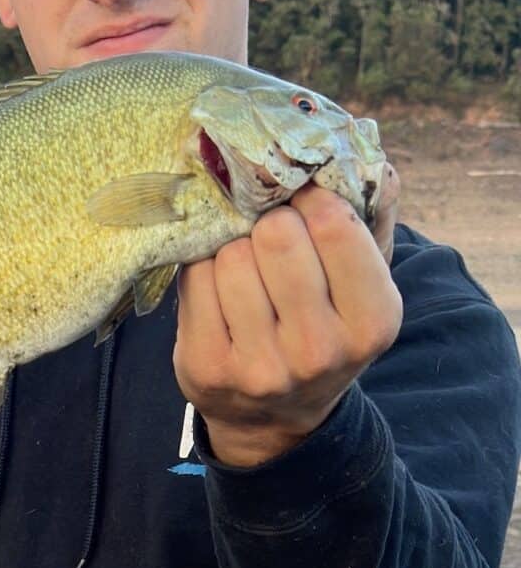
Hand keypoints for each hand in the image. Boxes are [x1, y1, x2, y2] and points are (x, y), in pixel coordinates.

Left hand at [173, 165, 402, 466]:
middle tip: (268, 228)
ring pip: (229, 255)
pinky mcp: (207, 366)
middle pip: (276, 236)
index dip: (310, 197)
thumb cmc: (323, 325)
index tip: (301, 201)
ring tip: (245, 262)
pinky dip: (202, 267)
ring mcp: (259, 364)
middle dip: (267, 220)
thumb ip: (372, 215)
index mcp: (373, 321)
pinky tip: (217, 282)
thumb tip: (361, 152)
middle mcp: (320, 350)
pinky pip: (194, 278)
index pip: (334, 224)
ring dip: (232, 245)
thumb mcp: (364, 283)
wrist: (275, 415)